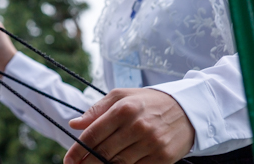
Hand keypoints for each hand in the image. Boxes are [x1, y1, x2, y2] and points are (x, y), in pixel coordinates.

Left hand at [63, 88, 194, 163]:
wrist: (186, 110)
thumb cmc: (148, 102)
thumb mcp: (121, 96)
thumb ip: (96, 110)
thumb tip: (74, 124)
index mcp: (123, 109)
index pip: (93, 134)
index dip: (78, 150)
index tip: (68, 160)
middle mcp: (137, 126)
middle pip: (104, 152)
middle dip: (87, 163)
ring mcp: (151, 143)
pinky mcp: (162, 157)